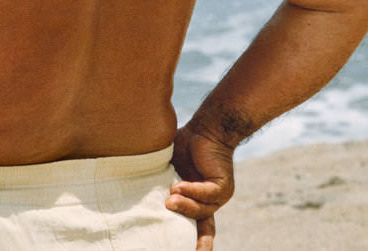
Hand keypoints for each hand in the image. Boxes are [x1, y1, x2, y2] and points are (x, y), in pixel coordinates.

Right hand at [167, 124, 235, 250]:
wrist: (207, 128)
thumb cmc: (186, 145)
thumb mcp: (169, 168)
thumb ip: (162, 184)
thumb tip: (145, 197)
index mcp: (196, 200)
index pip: (195, 226)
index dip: (191, 241)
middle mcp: (209, 201)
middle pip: (202, 227)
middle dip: (196, 242)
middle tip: (182, 249)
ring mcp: (218, 195)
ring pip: (202, 211)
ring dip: (185, 207)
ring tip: (169, 200)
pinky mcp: (222, 185)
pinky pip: (207, 193)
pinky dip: (192, 191)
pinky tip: (178, 185)